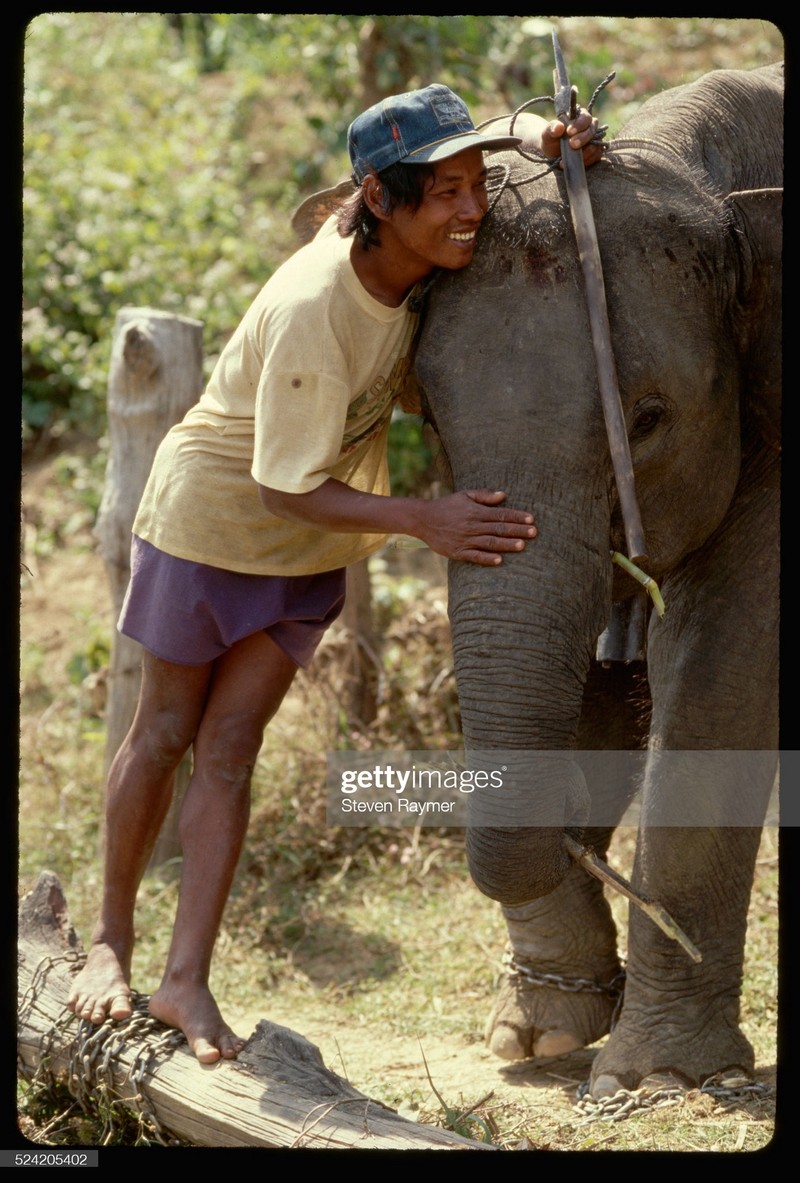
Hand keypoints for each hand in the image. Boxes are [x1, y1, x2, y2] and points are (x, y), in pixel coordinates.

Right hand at [418, 489, 536, 565]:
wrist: (423, 519)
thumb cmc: (447, 506)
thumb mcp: (464, 495)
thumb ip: (484, 496)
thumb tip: (504, 495)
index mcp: (475, 512)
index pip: (501, 514)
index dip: (517, 516)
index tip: (531, 519)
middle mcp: (472, 526)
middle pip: (499, 529)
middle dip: (518, 530)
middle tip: (534, 533)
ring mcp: (465, 540)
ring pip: (490, 543)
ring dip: (506, 545)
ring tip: (522, 546)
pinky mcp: (458, 552)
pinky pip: (474, 556)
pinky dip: (487, 559)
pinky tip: (499, 561)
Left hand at [541, 107, 603, 166]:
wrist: (553, 154)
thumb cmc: (551, 140)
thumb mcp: (548, 134)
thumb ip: (551, 128)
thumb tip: (559, 127)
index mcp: (579, 117)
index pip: (585, 117)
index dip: (579, 124)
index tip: (569, 132)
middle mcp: (589, 126)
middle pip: (592, 129)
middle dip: (583, 138)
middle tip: (572, 144)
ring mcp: (594, 139)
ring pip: (596, 143)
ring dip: (585, 151)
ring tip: (571, 157)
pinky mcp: (595, 151)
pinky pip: (596, 155)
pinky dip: (587, 159)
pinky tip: (576, 162)